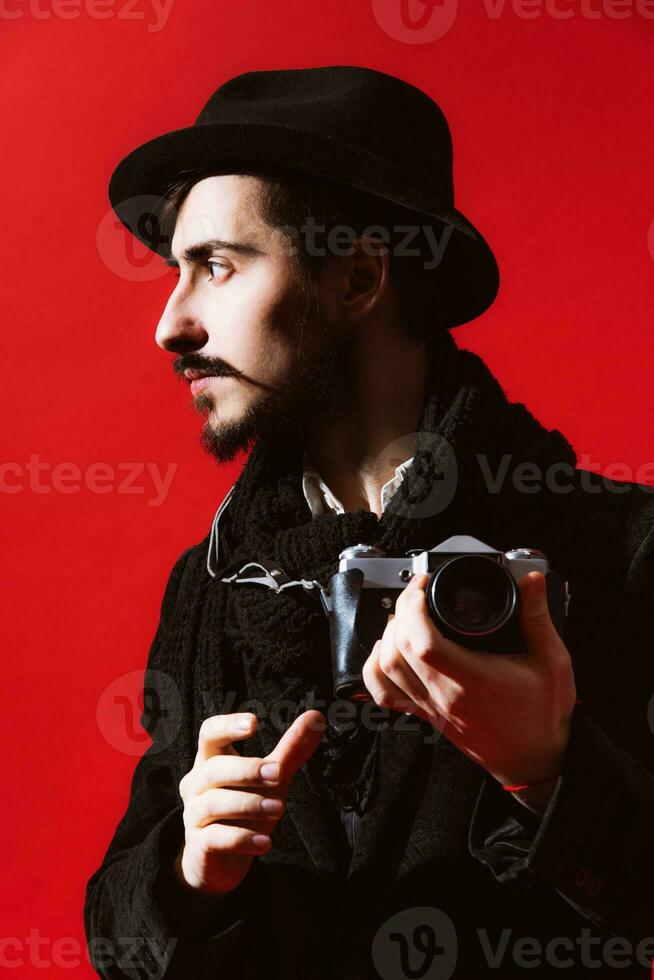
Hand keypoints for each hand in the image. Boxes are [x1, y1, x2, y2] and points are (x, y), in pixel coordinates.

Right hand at [177, 710, 325, 895]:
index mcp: (211, 760)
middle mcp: (197, 784)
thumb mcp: (271, 780)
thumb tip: (316, 717)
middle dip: (247, 770)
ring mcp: (194, 815)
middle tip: (278, 775)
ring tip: (278, 809)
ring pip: (214, 803)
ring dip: (249, 804)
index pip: (209, 733)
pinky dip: (242, 839)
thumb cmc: (244, 812)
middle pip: (213, 768)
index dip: (228, 725)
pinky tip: (265, 842)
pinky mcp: (198, 846)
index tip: (254, 723)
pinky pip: (216, 838)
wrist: (220, 863)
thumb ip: (291, 750)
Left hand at [361, 571, 576, 787]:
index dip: (414, 607)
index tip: (424, 586)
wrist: (533, 761)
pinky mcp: (426, 715)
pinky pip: (385, 694)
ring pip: (386, 668)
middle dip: (401, 611)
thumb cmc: (543, 717)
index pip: (423, 642)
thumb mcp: (553, 663)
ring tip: (405, 616)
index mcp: (471, 680)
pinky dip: (376, 668)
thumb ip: (538, 618)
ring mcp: (430, 707)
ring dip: (387, 635)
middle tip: (417, 593)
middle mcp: (444, 694)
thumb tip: (532, 581)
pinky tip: (386, 650)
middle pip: (399, 649)